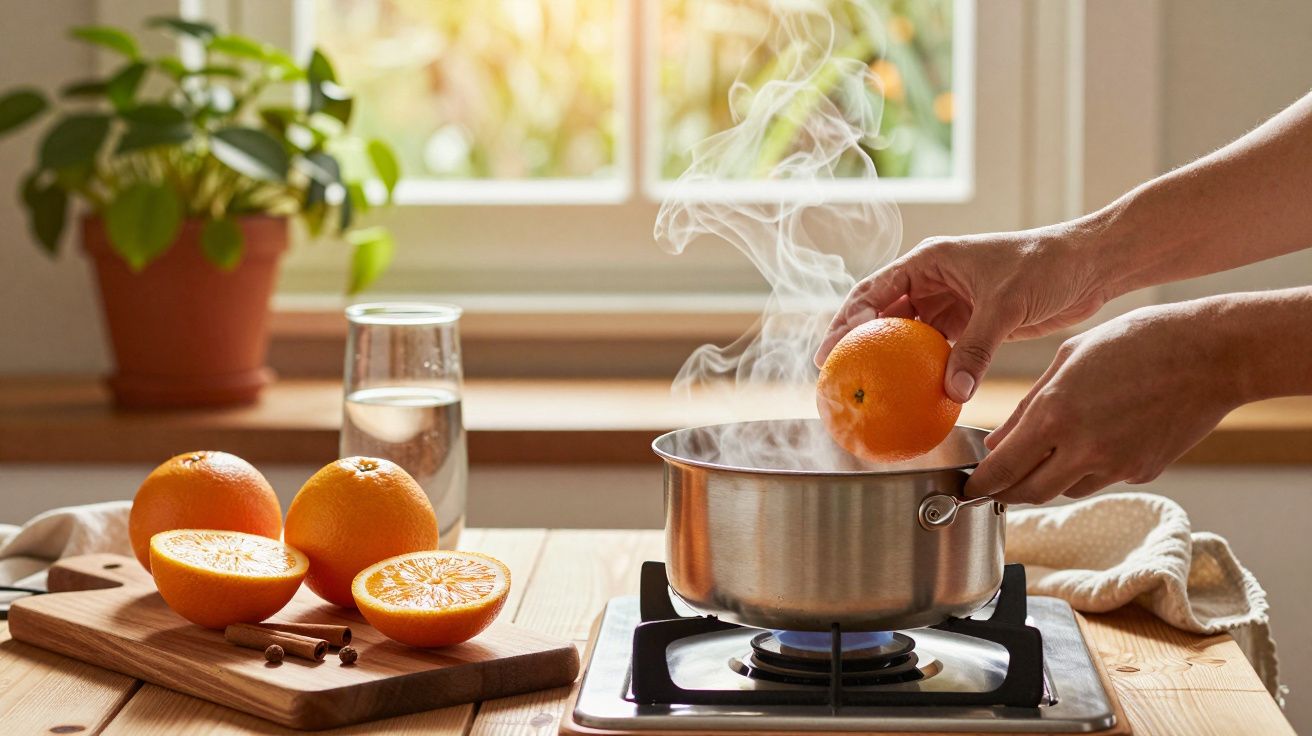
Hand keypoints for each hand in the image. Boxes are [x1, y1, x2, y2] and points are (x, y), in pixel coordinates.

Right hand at [814, 226, 1110, 401]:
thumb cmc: (1045, 266)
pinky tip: (914, 395)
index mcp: (929, 261)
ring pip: (906, 335)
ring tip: (867, 391)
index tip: (829, 352)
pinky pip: (936, 351)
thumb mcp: (1005, 304)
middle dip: (857, 344)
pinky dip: (923, 370)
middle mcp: (932, 280)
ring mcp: (949, 303)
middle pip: (881, 314)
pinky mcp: (969, 324)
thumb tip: (951, 392)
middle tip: (836, 377)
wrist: (1088, 266)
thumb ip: (976, 348)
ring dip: (889, 360)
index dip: (845, 321)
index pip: (873, 291)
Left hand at [964, 303, 1244, 503]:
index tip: (968, 486)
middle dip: (1006, 491)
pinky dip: (1085, 470)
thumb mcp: (1067, 360)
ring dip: (1046, 479)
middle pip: (1028, 493)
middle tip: (995, 483)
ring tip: (1046, 452)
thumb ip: (1027, 407)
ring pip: (1064, 490)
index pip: (1001, 470)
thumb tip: (997, 444)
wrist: (1213, 354)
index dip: (979, 484)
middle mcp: (1083, 448)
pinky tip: (1093, 440)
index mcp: (1056, 415)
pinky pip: (1099, 481)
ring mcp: (1116, 465)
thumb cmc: (1137, 341)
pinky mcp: (1143, 471)